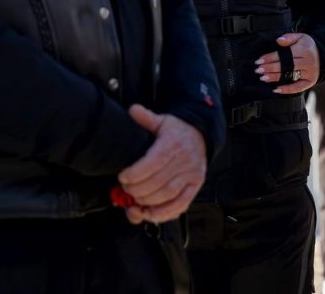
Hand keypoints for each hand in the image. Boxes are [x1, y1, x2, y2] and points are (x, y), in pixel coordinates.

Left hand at [118, 105, 206, 224]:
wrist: (201, 136)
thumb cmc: (178, 132)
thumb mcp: (162, 121)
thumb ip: (146, 118)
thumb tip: (133, 110)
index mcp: (173, 143)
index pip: (154, 162)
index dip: (136, 173)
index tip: (123, 177)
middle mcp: (184, 160)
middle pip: (158, 182)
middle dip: (137, 190)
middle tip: (125, 190)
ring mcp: (191, 175)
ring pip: (167, 195)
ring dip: (147, 202)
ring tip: (134, 201)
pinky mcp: (195, 187)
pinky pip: (180, 205)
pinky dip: (164, 213)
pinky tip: (149, 213)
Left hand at [255, 33, 319, 94]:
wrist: (322, 55)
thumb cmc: (307, 46)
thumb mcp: (300, 37)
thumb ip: (289, 37)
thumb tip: (278, 41)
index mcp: (304, 49)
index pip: (284, 55)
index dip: (270, 58)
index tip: (259, 61)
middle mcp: (308, 62)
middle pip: (286, 65)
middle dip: (270, 68)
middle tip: (258, 70)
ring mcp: (310, 73)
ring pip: (290, 76)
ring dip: (275, 77)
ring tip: (263, 78)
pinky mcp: (310, 82)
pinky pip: (298, 87)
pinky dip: (287, 90)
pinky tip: (276, 89)